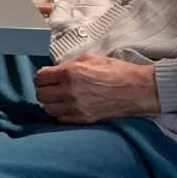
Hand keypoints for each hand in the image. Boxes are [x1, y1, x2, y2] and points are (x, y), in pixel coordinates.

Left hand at [35, 54, 159, 123]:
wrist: (137, 89)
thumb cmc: (116, 71)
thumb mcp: (89, 58)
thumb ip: (68, 64)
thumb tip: (52, 71)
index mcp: (70, 73)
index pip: (39, 78)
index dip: (42, 76)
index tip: (46, 76)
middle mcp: (70, 91)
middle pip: (40, 94)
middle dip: (44, 89)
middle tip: (52, 87)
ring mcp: (76, 108)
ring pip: (48, 109)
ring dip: (52, 103)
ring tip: (61, 97)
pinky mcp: (83, 119)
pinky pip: (61, 119)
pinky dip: (62, 113)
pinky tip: (70, 106)